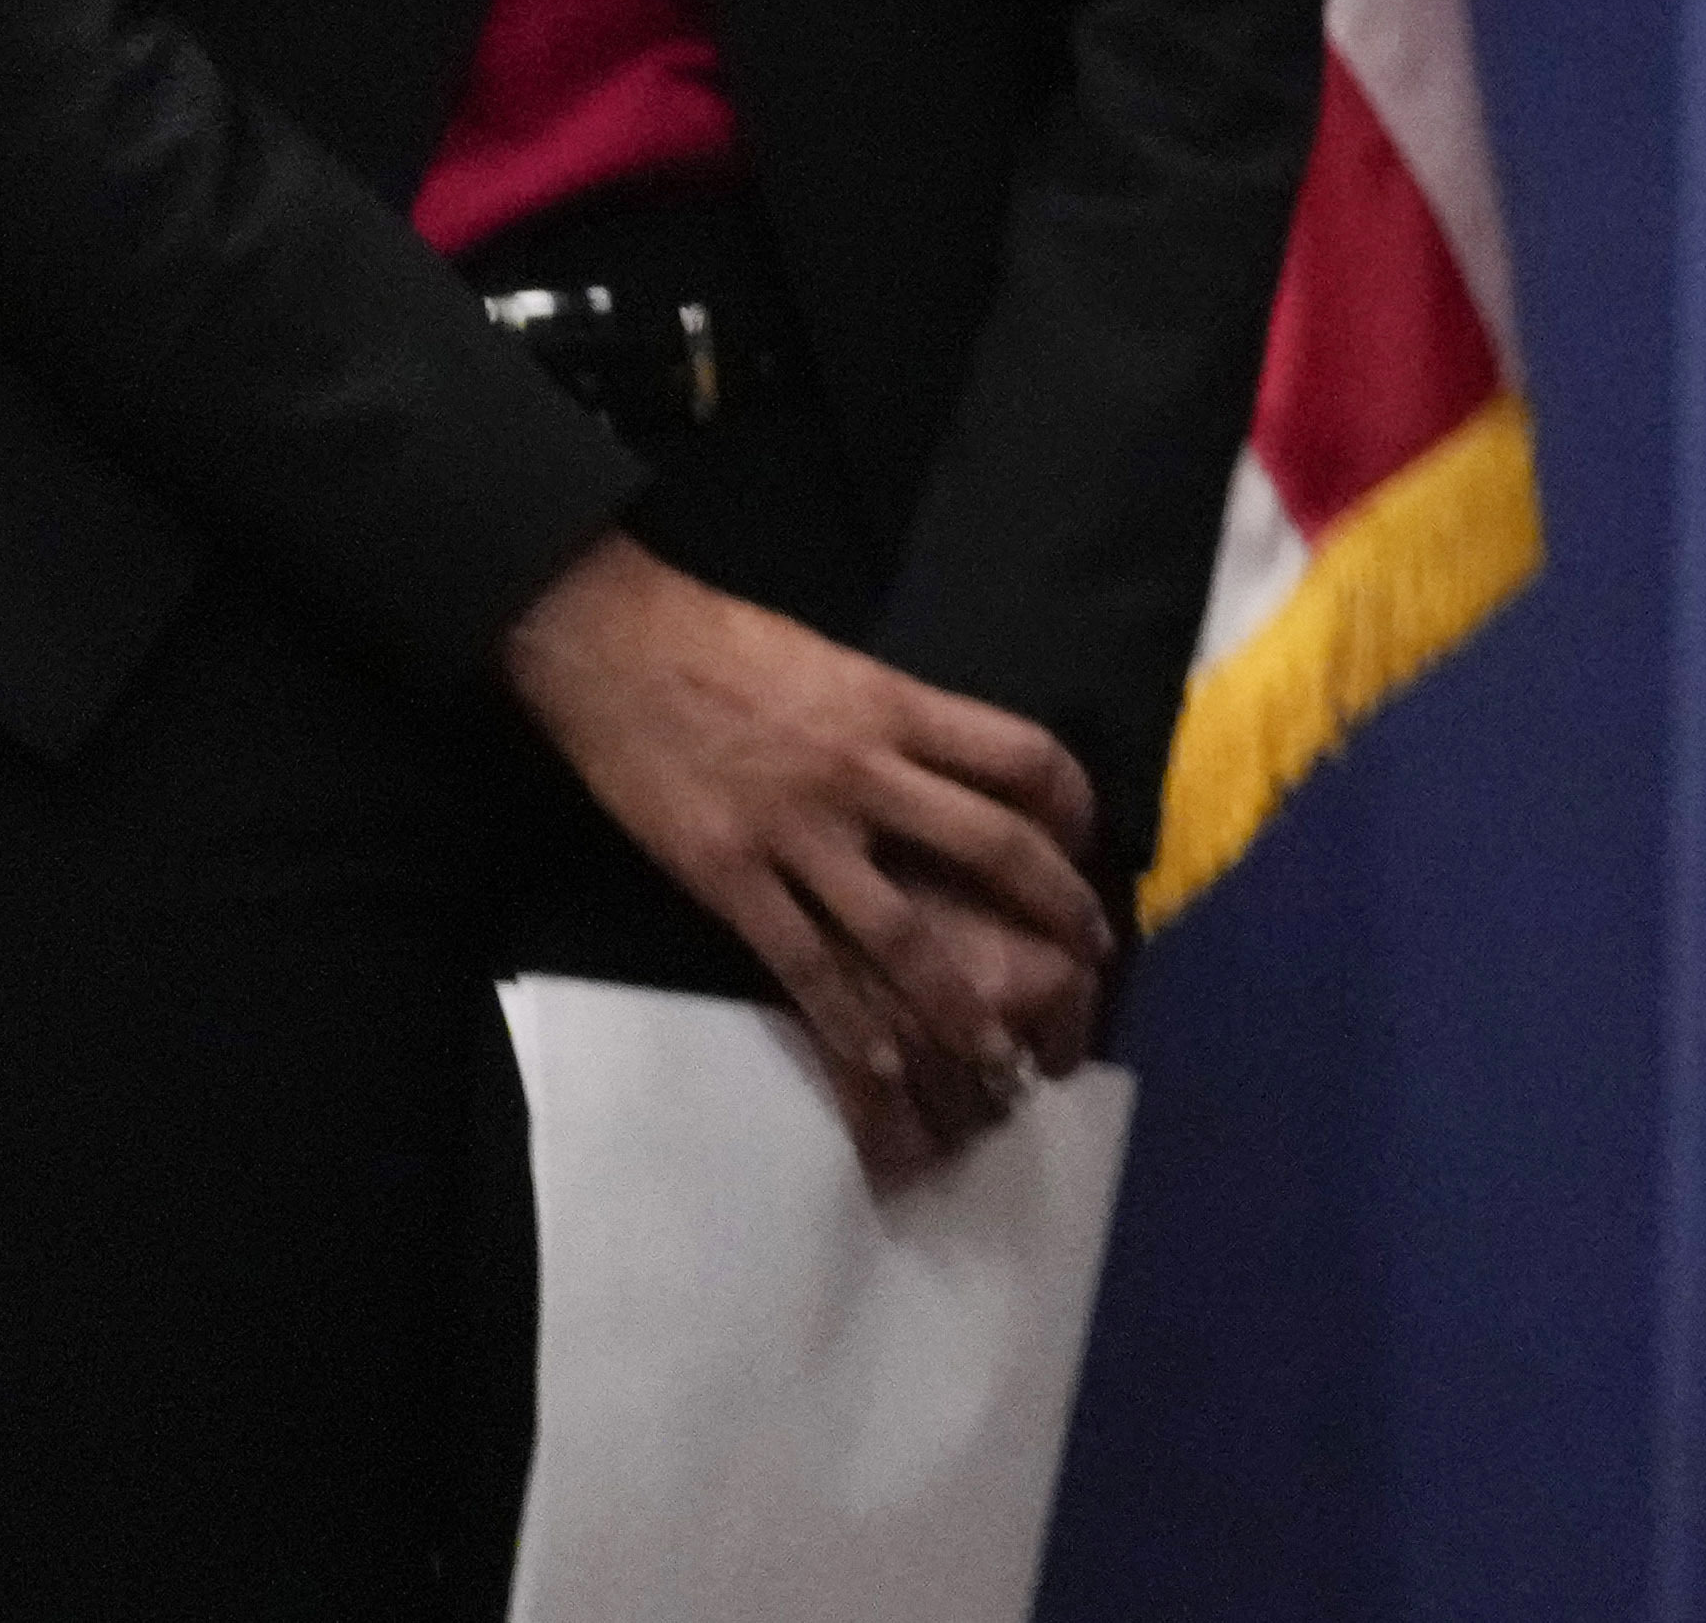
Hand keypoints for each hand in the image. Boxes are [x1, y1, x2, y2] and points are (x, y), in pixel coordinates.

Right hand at [500, 536, 1116, 1180]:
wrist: (614, 648)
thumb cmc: (730, 647)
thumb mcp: (842, 668)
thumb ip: (901, 725)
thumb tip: (961, 776)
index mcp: (896, 707)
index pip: (1023, 756)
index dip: (1074, 804)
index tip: (1086, 842)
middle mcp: (863, 773)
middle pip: (991, 845)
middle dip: (1054, 904)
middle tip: (1091, 950)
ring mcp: (795, 833)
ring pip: (903, 929)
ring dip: (957, 996)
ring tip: (999, 1048)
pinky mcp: (728, 879)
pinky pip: (802, 962)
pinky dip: (845, 1018)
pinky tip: (881, 1059)